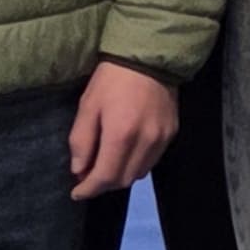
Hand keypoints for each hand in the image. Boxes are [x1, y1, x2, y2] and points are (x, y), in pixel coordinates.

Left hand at [69, 60, 175, 200]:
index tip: (77, 193)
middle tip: (88, 176)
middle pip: (123, 180)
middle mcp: (145, 143)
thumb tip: (79, 170)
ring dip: (120, 175)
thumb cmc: (112, 79)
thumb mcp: (88, 105)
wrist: (149, 56)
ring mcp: (162, 140)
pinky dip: (136, 164)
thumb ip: (82, 141)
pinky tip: (126, 153)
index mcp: (121, 135)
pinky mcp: (172, 134)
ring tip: (106, 165)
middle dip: (104, 184)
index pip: (105, 177)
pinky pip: (152, 160)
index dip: (89, 189)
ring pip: (139, 173)